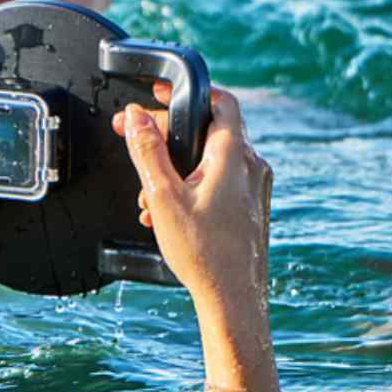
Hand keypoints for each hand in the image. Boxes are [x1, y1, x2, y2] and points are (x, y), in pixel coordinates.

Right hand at [113, 83, 278, 391]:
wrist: (233, 299)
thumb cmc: (203, 252)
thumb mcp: (162, 196)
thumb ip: (147, 151)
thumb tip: (136, 116)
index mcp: (233, 155)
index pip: (220, 100)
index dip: (188, 91)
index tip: (161, 92)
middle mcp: (250, 166)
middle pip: (209, 130)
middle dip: (169, 132)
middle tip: (136, 134)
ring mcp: (254, 188)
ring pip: (211, 159)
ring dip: (176, 166)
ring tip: (146, 191)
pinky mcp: (251, 208)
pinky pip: (219, 182)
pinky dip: (192, 185)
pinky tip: (166, 211)